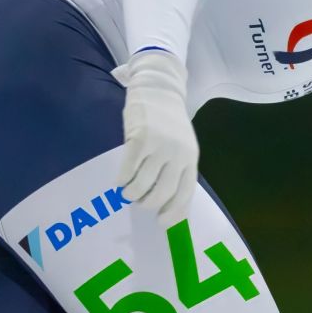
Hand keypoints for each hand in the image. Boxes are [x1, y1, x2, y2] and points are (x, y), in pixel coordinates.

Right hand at [114, 51, 199, 225]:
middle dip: (149, 204)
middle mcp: (178, 154)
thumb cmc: (169, 124)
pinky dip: (122, 178)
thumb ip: (177, 171)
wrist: (159, 90)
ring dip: (132, 192)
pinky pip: (128, 168)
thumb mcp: (183, 147)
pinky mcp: (140, 138)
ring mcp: (159, 146)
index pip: (185, 193)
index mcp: (191, 158)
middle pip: (162, 193)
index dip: (173, 212)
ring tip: (128, 190)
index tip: (162, 223)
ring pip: (142, 183)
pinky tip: (120, 178)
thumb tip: (169, 204)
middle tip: (140, 202)